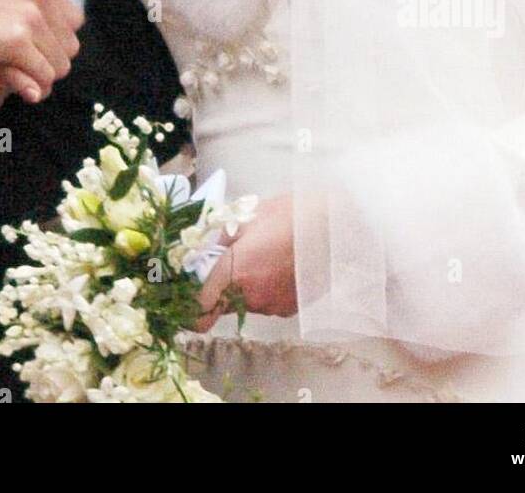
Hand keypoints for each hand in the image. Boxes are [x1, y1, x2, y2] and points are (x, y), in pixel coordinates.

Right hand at [0, 0, 82, 104]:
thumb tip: (40, 12)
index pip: (72, 19)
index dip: (55, 40)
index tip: (37, 51)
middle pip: (70, 44)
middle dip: (50, 61)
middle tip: (26, 70)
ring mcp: (28, 17)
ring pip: (60, 64)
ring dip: (42, 77)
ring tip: (21, 80)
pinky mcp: (15, 43)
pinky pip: (42, 77)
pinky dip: (33, 87)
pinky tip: (18, 88)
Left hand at [194, 195, 297, 331]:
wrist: (337, 228)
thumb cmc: (291, 215)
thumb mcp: (250, 215)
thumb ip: (223, 235)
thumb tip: (207, 247)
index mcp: (235, 272)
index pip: (200, 308)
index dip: (189, 307)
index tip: (187, 297)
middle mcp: (251, 296)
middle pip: (223, 302)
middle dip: (222, 285)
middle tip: (234, 258)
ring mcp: (273, 306)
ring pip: (247, 301)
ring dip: (248, 284)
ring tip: (267, 255)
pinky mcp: (291, 309)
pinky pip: (269, 301)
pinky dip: (269, 288)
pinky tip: (282, 265)